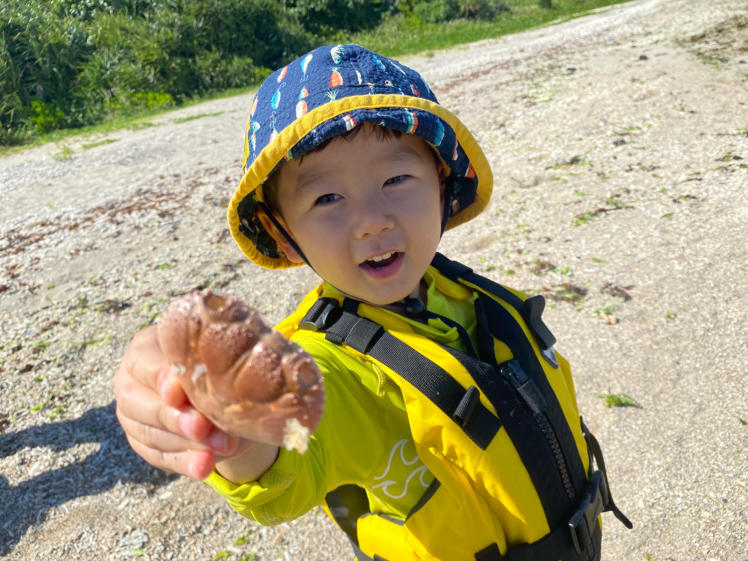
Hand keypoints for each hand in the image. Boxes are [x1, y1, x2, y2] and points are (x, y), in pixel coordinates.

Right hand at [113, 325, 239, 479]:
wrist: (222, 389)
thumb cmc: (217, 362)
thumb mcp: (216, 360)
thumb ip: (208, 369)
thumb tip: (210, 392)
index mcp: (144, 349)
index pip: (146, 365)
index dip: (162, 379)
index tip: (179, 392)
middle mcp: (129, 382)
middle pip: (142, 404)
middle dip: (175, 418)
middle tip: (203, 427)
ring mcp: (132, 415)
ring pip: (151, 434)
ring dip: (186, 445)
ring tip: (218, 450)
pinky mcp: (143, 443)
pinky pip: (160, 457)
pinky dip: (184, 463)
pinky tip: (203, 467)